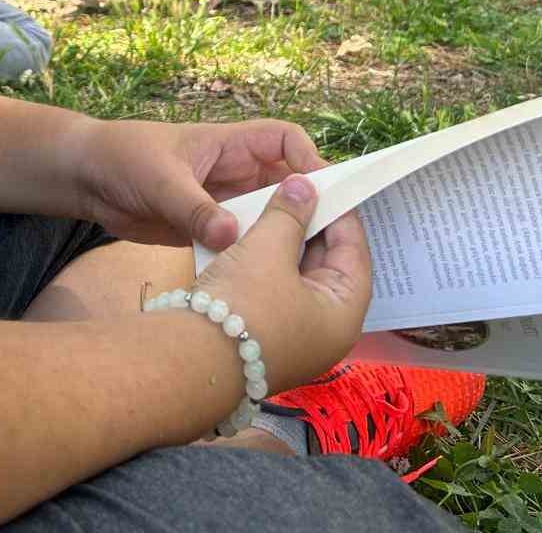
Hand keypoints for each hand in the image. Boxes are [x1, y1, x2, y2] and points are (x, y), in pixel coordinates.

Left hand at [74, 115, 328, 250]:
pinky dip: (250, 259)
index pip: (285, 141)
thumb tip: (230, 235)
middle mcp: (235, 174)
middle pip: (286, 185)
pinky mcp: (206, 232)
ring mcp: (222, 204)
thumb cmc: (123, 158)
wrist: (86, 179)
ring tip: (300, 269)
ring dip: (280, 238)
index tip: (319, 190)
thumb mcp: (159, 179)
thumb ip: (194, 208)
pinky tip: (258, 283)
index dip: (308, 158)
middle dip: (307, 207)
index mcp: (230, 146)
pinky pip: (241, 245)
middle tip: (327, 242)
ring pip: (267, 219)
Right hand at [193, 175, 372, 391]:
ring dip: (285, 243)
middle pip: (326, 265)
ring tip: (271, 206)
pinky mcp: (265, 338)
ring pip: (298, 277)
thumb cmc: (243, 306)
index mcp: (344, 314)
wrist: (188, 361)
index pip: (353, 250)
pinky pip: (275, 291)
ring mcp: (294, 337)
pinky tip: (251, 236)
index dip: (337, 211)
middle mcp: (326, 331)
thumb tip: (304, 185)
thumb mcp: (268, 250)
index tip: (322, 181)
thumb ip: (289, 213)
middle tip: (294, 189)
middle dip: (309, 225)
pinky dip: (267, 264)